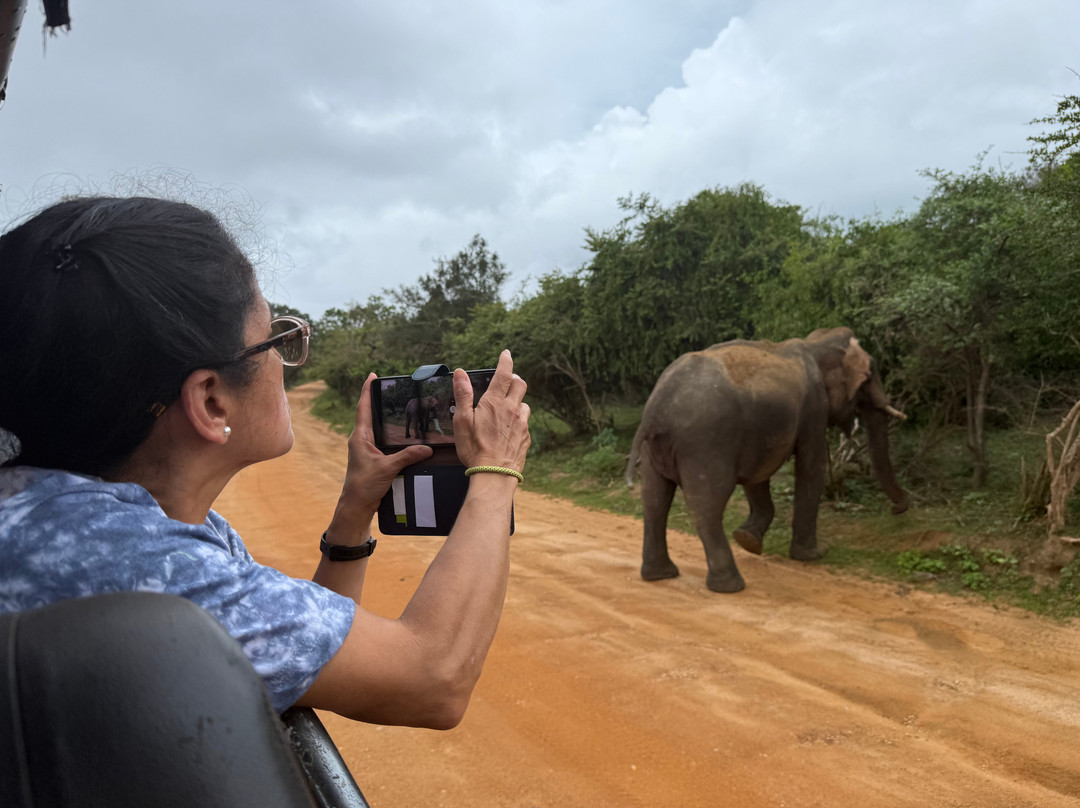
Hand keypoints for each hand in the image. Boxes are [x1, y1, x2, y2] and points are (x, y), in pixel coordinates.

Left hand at [330, 372, 432, 538]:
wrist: (356, 506)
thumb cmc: (364, 486)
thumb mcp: (387, 468)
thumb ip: (407, 456)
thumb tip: (427, 447)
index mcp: (360, 437)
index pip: (363, 408)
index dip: (367, 391)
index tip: (372, 375)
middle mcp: (361, 440)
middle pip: (368, 414)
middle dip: (377, 399)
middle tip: (388, 386)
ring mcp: (366, 449)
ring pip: (375, 427)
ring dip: (383, 416)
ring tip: (396, 405)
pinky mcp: (372, 458)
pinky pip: (381, 439)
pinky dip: (389, 432)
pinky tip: (401, 433)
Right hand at [452, 349, 529, 473]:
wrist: (495, 474)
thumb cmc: (475, 448)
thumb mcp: (462, 420)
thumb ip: (463, 394)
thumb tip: (461, 373)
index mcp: (495, 402)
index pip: (504, 374)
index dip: (505, 361)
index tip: (506, 354)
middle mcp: (512, 409)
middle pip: (520, 385)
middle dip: (514, 379)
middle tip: (507, 380)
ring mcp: (522, 424)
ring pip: (524, 404)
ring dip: (517, 401)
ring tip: (507, 408)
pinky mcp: (526, 437)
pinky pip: (525, 423)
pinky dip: (518, 420)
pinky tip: (509, 429)